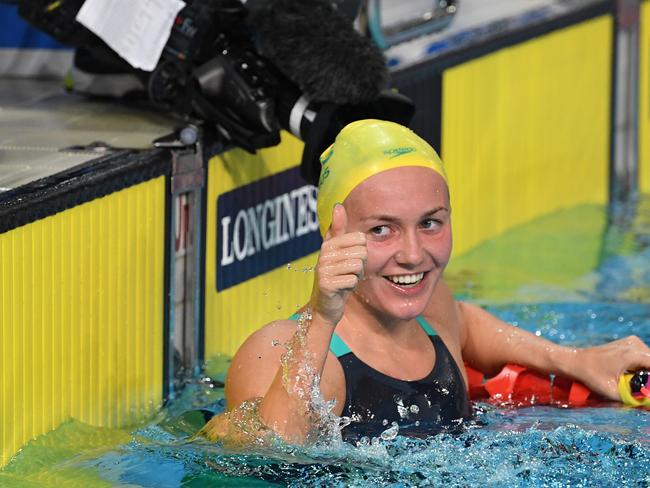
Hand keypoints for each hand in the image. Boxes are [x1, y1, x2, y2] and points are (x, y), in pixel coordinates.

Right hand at [310, 204, 366, 326]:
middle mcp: (324, 254)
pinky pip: (352, 280)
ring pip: (357, 265)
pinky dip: (351, 287)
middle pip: (361, 251)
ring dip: (356, 276)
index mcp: (329, 244)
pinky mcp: (326, 284)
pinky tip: (342, 289)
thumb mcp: (338, 252)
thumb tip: (338, 205)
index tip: (351, 260)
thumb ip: (338, 229)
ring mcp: (323, 269)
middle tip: (349, 272)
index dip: (361, 251)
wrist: (326, 306)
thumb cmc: (336, 276)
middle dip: (360, 265)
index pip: (359, 238)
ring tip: (345, 280)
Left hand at [571, 336, 649, 399]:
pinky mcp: (628, 343)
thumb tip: (647, 404)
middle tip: (644, 389)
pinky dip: (642, 366)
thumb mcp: (613, 392)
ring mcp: (632, 342)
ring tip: (637, 384)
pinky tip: (634, 376)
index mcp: (633, 354)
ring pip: (649, 359)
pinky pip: (643, 356)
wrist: (576, 361)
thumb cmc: (591, 376)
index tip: (648, 390)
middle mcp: (635, 344)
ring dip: (647, 372)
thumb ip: (634, 398)